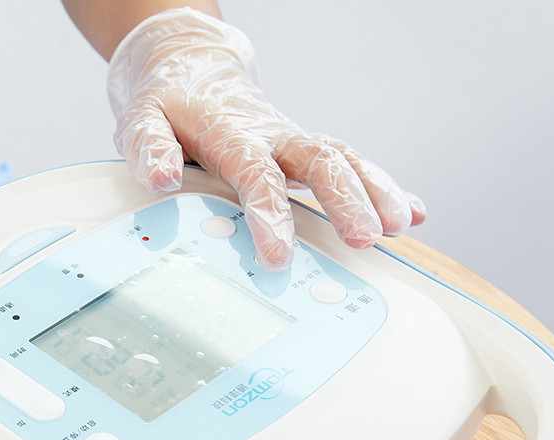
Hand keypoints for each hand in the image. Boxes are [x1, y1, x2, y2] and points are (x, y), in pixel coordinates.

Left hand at [107, 8, 425, 269]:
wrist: (192, 69)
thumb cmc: (168, 104)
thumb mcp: (142, 121)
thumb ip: (152, 148)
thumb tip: (164, 178)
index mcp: (232, 135)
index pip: (256, 176)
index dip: (269, 215)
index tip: (278, 256)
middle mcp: (273, 136)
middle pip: (320, 161)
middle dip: (346, 200)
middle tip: (366, 238)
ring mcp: (294, 142)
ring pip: (345, 159)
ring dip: (377, 191)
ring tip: (400, 226)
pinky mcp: (306, 151)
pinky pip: (350, 163)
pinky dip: (382, 186)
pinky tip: (410, 213)